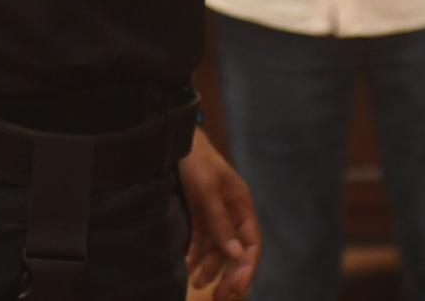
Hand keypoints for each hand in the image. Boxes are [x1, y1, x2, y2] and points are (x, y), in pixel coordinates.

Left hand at [180, 129, 259, 299]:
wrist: (172, 139)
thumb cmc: (196, 160)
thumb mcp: (208, 190)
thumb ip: (221, 222)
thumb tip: (236, 254)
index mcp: (241, 204)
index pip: (252, 242)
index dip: (247, 267)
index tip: (237, 288)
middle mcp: (231, 212)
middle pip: (235, 250)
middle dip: (228, 274)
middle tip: (218, 296)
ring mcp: (214, 213)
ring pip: (217, 248)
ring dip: (209, 268)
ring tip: (196, 284)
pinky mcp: (197, 212)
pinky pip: (200, 240)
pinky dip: (195, 255)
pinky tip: (187, 267)